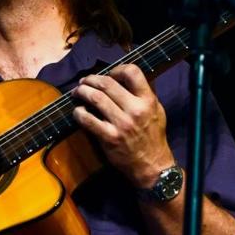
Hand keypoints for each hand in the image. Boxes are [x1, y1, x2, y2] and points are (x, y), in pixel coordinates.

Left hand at [72, 64, 174, 187]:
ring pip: (95, 98)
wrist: (152, 165)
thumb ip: (144, 93)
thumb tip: (128, 75)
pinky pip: (88, 120)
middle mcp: (135, 110)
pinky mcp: (109, 138)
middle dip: (91, 79)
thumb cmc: (153, 136)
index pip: (132, 72)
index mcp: (148, 100)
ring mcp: (121, 124)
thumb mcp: (157, 110)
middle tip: (84, 81)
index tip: (109, 74)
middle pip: (107, 84)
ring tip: (77, 92)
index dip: (116, 69)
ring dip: (82, 92)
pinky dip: (79, 113)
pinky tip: (78, 111)